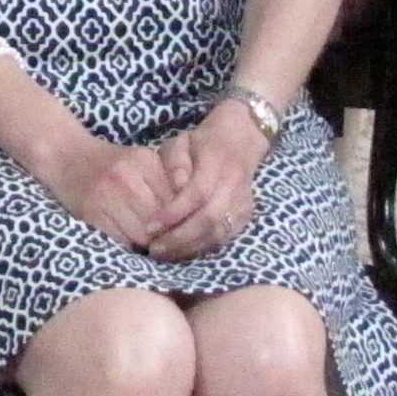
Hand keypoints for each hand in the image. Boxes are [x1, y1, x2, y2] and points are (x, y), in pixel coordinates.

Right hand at [42, 134, 178, 251]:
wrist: (64, 155)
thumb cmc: (108, 162)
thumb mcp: (140, 161)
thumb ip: (166, 180)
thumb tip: (190, 213)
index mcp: (144, 162)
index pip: (175, 201)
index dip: (180, 220)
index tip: (181, 229)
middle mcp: (127, 177)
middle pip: (160, 220)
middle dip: (166, 235)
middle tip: (168, 243)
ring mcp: (107, 196)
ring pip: (142, 234)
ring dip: (148, 244)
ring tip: (149, 244)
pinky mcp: (91, 213)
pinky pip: (120, 240)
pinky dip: (128, 245)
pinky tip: (129, 241)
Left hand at [143, 108, 265, 264]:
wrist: (240, 141)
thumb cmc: (201, 143)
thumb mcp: (181, 143)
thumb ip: (174, 163)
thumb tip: (173, 189)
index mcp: (216, 164)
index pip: (196, 194)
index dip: (173, 213)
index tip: (150, 226)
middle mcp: (233, 186)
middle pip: (208, 220)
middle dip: (179, 238)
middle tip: (154, 249)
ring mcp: (243, 203)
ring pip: (218, 233)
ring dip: (190, 248)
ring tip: (164, 254)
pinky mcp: (246, 216)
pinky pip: (225, 238)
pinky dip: (202, 247)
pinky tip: (182, 252)